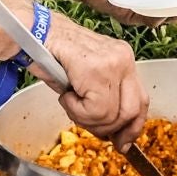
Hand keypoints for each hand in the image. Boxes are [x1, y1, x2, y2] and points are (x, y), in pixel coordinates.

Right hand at [41, 15, 147, 146]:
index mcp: (124, 60)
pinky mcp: (95, 69)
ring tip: (70, 102)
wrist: (35, 33)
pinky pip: (94, 109)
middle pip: (131, 111)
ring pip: (110, 114)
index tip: (122, 142)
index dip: (133, 127)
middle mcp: (123, 59)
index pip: (141, 101)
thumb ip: (105, 100)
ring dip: (86, 119)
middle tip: (93, 130)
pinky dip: (75, 110)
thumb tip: (114, 134)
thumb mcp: (87, 79)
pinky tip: (65, 95)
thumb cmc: (54, 55)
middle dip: (111, 129)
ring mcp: (111, 63)